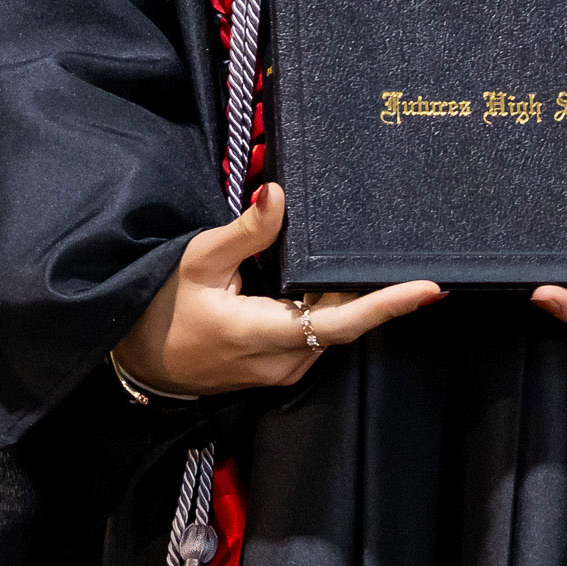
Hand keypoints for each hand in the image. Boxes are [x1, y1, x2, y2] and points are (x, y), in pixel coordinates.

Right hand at [116, 186, 442, 395]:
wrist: (138, 362)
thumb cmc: (162, 307)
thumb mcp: (197, 261)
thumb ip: (245, 231)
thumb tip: (278, 193)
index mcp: (263, 334)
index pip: (339, 323)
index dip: (386, 306)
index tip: (428, 288)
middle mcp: (282, 362)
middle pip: (343, 323)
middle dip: (370, 289)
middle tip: (399, 249)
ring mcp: (281, 372)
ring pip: (330, 331)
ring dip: (346, 298)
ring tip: (367, 260)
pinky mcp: (278, 372)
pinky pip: (315, 338)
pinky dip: (326, 309)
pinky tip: (328, 282)